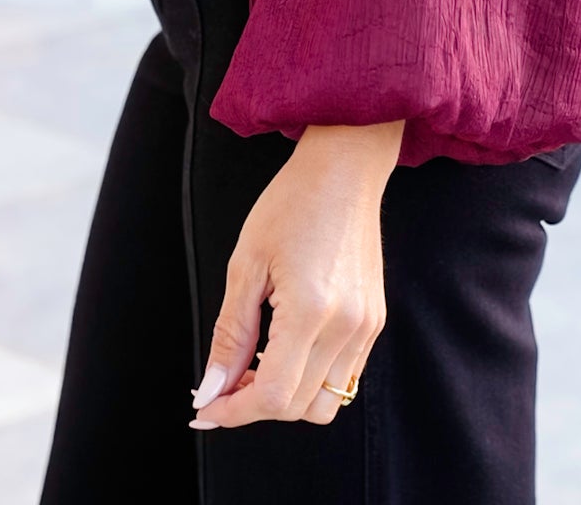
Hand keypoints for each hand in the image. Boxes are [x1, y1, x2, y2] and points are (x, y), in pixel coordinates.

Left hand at [190, 119, 404, 428]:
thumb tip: (212, 390)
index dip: (233, 412)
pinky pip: (344, 378)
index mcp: (311, 311)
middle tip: (223, 383)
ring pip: (324, 404)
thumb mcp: (246, 264)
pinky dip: (311, 381)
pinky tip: (285, 352)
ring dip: (286, 400)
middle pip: (297, 407)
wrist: (344, 169)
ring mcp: (366, 327)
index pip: (272, 396)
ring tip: (256, 368)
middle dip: (253, 406)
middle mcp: (347, 327)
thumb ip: (230, 334)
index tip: (206, 409)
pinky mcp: (374, 321)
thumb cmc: (291, 203)